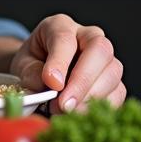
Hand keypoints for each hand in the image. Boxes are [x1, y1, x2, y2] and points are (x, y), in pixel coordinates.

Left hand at [9, 13, 124, 113]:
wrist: (42, 71)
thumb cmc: (33, 63)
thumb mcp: (23, 64)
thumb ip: (31, 73)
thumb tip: (47, 87)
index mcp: (61, 25)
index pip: (65, 38)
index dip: (60, 62)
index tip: (52, 83)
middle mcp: (89, 36)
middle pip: (99, 50)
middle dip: (82, 80)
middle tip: (64, 105)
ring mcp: (106, 58)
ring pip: (112, 73)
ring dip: (90, 97)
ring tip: (67, 112)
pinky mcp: (114, 80)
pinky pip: (117, 94)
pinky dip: (100, 108)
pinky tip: (81, 116)